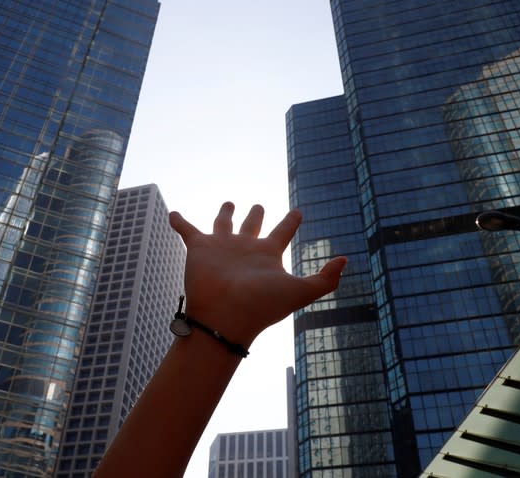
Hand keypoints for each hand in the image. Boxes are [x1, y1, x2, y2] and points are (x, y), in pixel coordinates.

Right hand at [169, 202, 345, 347]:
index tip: (298, 211)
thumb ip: (325, 279)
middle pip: (253, 226)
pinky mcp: (199, 249)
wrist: (225, 316)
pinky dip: (180, 221)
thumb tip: (345, 260)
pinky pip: (187, 230)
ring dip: (226, 212)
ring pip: (224, 224)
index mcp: (268, 255)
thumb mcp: (300, 291)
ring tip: (230, 203)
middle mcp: (245, 250)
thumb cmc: (261, 306)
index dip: (291, 221)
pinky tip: (174, 213)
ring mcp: (221, 248)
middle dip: (257, 214)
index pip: (283, 232)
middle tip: (260, 205)